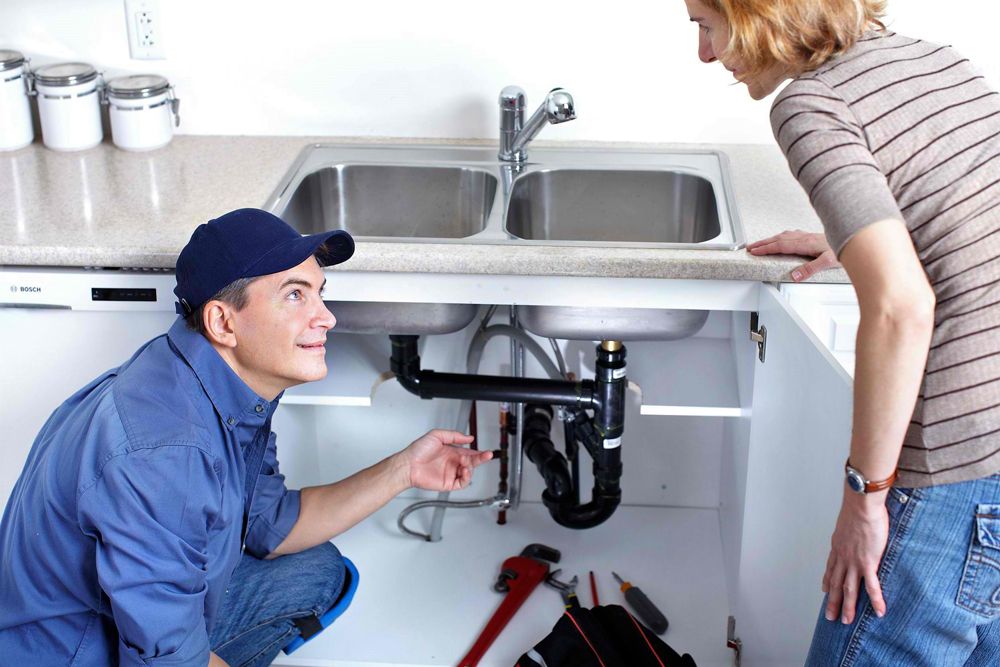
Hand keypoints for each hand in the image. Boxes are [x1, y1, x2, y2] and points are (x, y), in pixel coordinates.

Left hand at [400, 429, 492, 491]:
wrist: (408, 465)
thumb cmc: (418, 450)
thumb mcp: (436, 435)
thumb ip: (454, 435)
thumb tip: (469, 437)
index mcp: (451, 451)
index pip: (469, 452)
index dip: (478, 452)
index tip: (486, 451)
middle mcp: (452, 462)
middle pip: (471, 462)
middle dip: (481, 459)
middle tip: (488, 455)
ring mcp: (450, 473)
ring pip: (468, 472)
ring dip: (471, 467)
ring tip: (466, 463)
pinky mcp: (448, 483)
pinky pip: (462, 482)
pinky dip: (467, 477)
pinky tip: (464, 471)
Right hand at [746, 230, 839, 280]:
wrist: (857, 237)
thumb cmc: (845, 249)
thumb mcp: (829, 261)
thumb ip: (810, 269)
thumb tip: (794, 275)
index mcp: (805, 243)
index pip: (780, 246)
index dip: (766, 248)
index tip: (754, 251)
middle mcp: (805, 238)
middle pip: (779, 239)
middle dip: (763, 243)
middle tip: (750, 247)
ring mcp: (807, 236)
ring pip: (784, 236)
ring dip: (770, 240)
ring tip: (760, 244)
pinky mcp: (811, 236)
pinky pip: (790, 235)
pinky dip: (780, 237)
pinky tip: (782, 239)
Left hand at [822, 492, 889, 624]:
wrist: (861, 506)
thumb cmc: (858, 509)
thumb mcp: (848, 522)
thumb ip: (850, 531)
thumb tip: (855, 531)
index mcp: (838, 547)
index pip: (830, 568)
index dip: (827, 581)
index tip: (824, 591)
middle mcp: (843, 557)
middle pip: (835, 583)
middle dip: (832, 601)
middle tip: (830, 616)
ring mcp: (854, 562)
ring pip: (848, 589)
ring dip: (847, 606)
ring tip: (846, 620)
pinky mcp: (868, 563)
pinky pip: (872, 587)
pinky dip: (876, 601)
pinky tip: (879, 612)